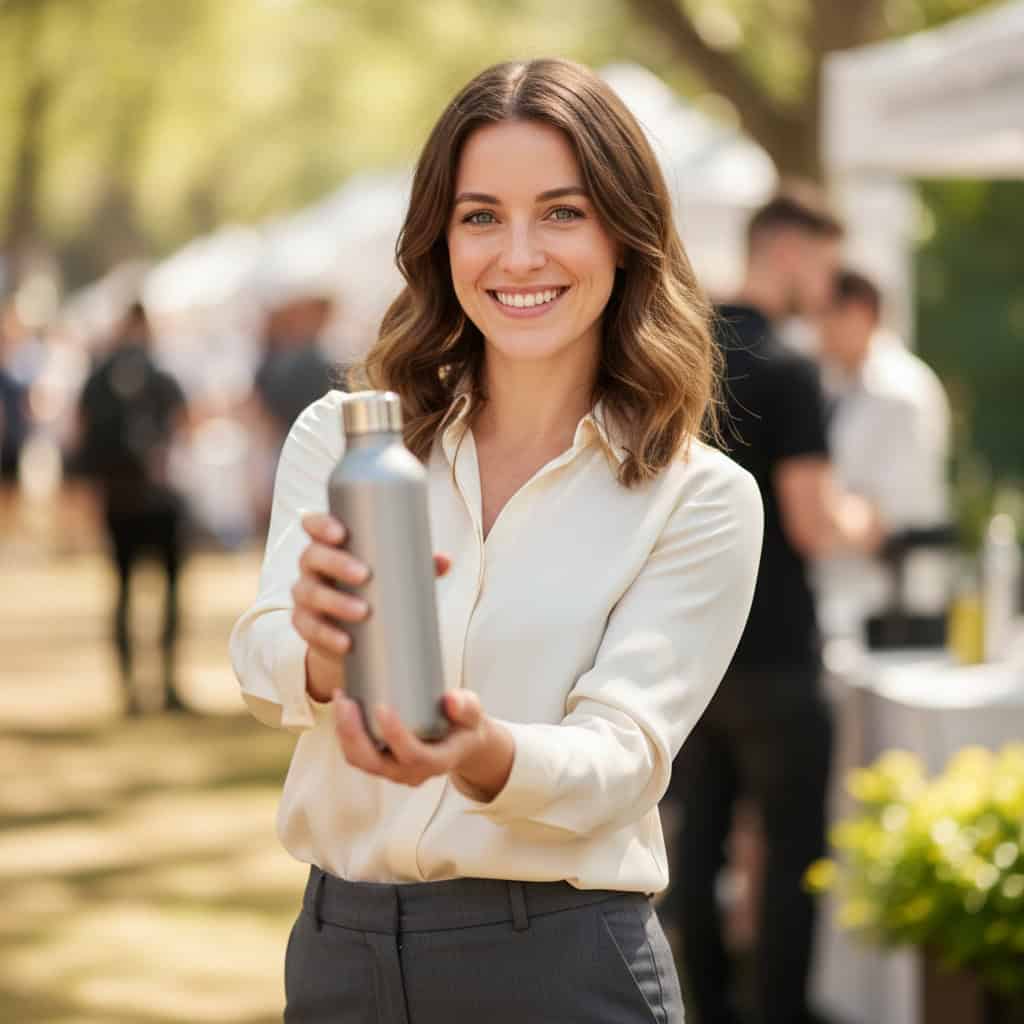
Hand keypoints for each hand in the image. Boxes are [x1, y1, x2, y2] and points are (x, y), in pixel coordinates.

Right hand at [291, 514, 450, 702]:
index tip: (341, 532)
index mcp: (328, 544)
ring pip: (310, 594)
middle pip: (313, 557)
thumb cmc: (372, 586)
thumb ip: (417, 563)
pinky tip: (345, 642)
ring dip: (335, 603)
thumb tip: (446, 561)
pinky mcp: (306, 625)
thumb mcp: (391, 571)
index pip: (313, 525)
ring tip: (363, 612)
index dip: (320, 524)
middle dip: (336, 564)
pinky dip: (327, 636)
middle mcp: (311, 567)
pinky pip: (309, 629)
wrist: (351, 628)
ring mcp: (305, 596)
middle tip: (365, 574)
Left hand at [333, 689, 514, 799]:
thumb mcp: (473, 714)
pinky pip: (357, 756)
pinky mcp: (382, 764)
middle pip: (375, 762)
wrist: (461, 744)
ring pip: (361, 761)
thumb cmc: (465, 726)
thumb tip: (450, 700)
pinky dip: (345, 734)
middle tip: (346, 700)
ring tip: (341, 698)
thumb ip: (465, 706)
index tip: (382, 707)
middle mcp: (411, 773)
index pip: (412, 755)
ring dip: (345, 733)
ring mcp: (394, 772)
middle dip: (354, 733)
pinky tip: (343, 706)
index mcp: (437, 762)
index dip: (395, 734)